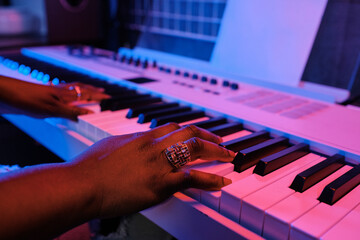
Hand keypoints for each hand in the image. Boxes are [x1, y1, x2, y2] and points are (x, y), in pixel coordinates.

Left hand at [0, 76, 109, 119]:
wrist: (5, 93)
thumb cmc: (26, 100)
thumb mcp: (51, 110)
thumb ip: (71, 112)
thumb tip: (89, 115)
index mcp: (64, 95)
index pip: (86, 96)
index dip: (98, 98)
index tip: (110, 98)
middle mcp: (60, 93)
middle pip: (81, 91)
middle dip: (94, 93)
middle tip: (104, 94)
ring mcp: (52, 93)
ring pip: (72, 91)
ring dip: (83, 91)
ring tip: (91, 91)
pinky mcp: (44, 96)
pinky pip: (62, 94)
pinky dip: (69, 95)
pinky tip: (66, 97)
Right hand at [72, 123, 234, 217]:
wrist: (82, 184)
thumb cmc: (90, 167)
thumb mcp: (111, 146)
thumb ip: (128, 144)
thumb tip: (134, 143)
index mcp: (142, 137)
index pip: (174, 127)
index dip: (191, 130)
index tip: (201, 133)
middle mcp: (154, 146)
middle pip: (189, 134)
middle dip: (210, 137)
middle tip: (222, 143)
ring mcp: (159, 164)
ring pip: (195, 151)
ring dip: (216, 153)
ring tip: (230, 157)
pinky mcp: (160, 184)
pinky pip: (192, 178)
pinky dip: (210, 179)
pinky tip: (222, 182)